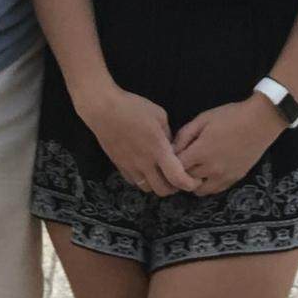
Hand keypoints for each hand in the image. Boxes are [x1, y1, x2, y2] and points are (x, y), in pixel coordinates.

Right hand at [79, 86, 197, 195]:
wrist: (103, 109)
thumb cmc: (133, 107)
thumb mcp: (159, 114)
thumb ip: (168, 134)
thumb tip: (170, 146)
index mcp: (158, 150)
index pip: (177, 177)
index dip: (188, 184)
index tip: (194, 181)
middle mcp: (145, 163)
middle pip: (162, 190)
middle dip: (173, 188)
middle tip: (177, 177)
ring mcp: (130, 166)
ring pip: (147, 189)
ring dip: (157, 185)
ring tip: (160, 174)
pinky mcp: (119, 166)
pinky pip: (134, 182)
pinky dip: (143, 180)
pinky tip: (145, 169)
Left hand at [172, 97, 286, 196]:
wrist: (260, 122)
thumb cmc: (230, 116)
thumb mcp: (203, 118)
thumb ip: (184, 135)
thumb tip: (171, 149)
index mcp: (201, 152)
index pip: (175, 167)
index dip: (170, 162)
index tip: (170, 155)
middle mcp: (211, 169)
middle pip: (186, 179)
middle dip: (180, 172)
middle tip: (181, 161)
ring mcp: (223, 177)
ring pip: (199, 190)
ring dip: (193, 182)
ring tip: (194, 168)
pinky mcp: (234, 180)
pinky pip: (214, 190)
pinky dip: (207, 184)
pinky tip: (208, 172)